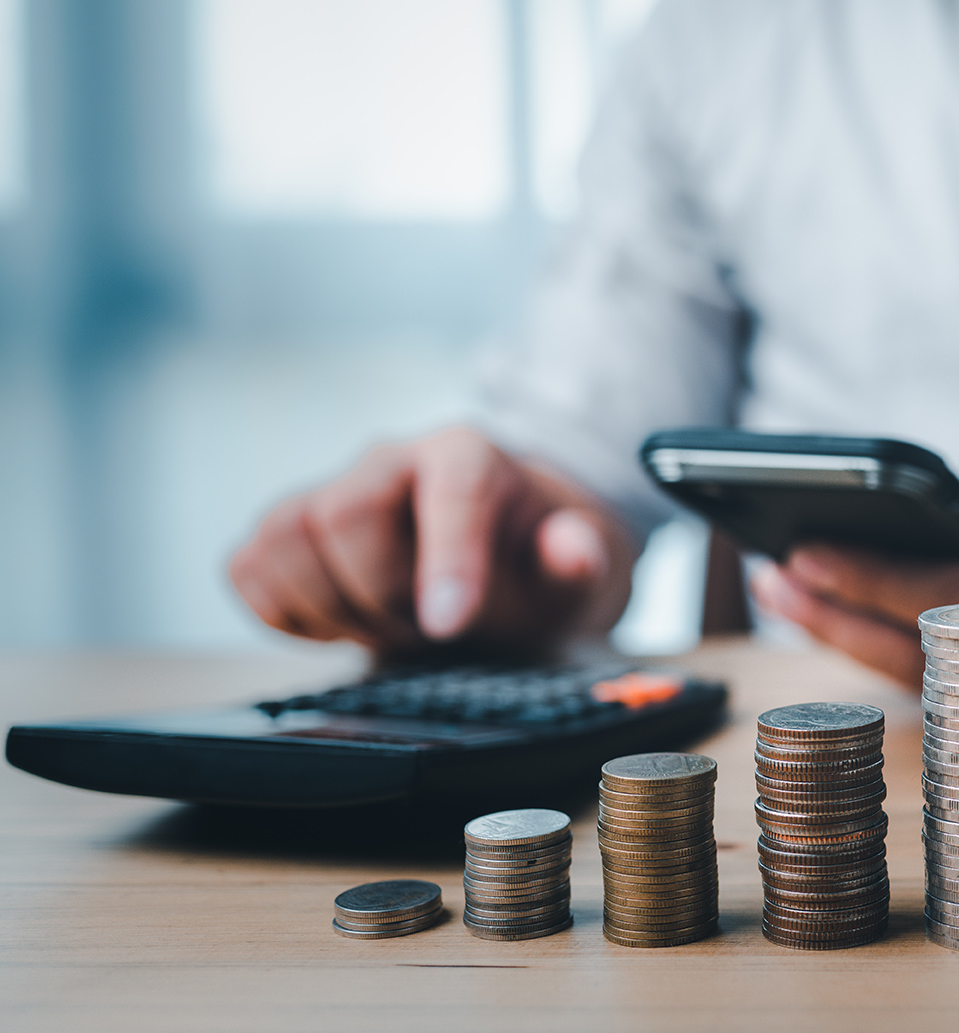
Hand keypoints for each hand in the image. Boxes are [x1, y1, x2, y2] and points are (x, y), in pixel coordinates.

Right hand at [228, 426, 638, 657]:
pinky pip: (250, 568)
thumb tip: (575, 551)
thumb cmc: (537, 566)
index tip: (448, 624)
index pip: (451, 488)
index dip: (446, 558)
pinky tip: (345, 625)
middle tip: (430, 633)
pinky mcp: (286, 532)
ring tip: (390, 629)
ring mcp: (329, 490)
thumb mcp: (580, 574)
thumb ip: (578, 562)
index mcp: (468, 454)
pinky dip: (288, 613)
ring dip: (332, 607)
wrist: (499, 565)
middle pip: (348, 511)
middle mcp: (390, 459)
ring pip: (284, 537)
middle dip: (384, 592)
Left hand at [750, 451, 958, 706]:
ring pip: (933, 672)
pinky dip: (888, 642)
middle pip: (927, 653)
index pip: (957, 599)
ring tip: (782, 587)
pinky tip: (846, 610)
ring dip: (850, 634)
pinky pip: (952, 673)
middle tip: (764, 574)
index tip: (803, 550)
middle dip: (837, 618)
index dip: (875, 578)